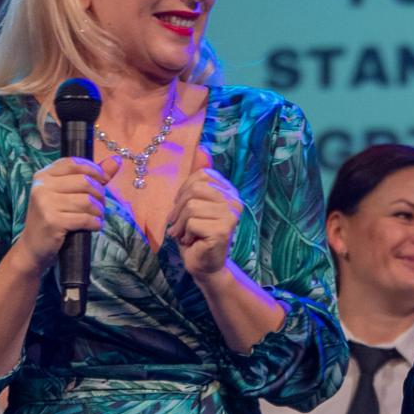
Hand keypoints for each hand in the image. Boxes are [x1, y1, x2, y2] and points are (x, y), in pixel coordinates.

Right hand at [15, 156, 116, 275]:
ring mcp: (45, 204)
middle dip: (99, 194)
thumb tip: (116, 160)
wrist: (33, 246)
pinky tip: (93, 226)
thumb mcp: (67, 194)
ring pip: (87, 201)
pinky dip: (95, 223)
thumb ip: (91, 177)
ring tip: (96, 217)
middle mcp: (42, 186)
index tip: (104, 180)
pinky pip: (85, 218)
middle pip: (84, 182)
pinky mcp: (52, 221)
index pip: (74, 163)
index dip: (94, 170)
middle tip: (99, 206)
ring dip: (98, 211)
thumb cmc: (54, 218)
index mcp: (44, 175)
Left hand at [168, 150, 243, 279]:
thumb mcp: (193, 203)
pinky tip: (193, 242)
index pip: (200, 176)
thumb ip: (198, 178)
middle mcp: (234, 201)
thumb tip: (201, 148)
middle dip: (179, 209)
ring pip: (191, 207)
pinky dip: (185, 235)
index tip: (183, 209)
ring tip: (185, 235)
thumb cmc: (196, 234)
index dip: (184, 192)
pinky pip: (192, 223)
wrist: (204, 265)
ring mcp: (231, 216)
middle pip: (194, 190)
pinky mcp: (223, 230)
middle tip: (178, 224)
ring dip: (180, 224)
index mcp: (229, 191)